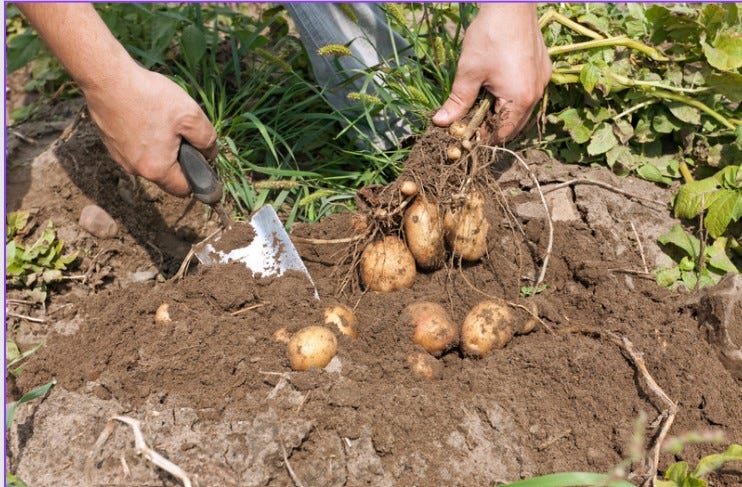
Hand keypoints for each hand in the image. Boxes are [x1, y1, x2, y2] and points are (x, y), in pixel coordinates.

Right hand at [83, 64, 216, 195]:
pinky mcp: (109, 143)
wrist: (107, 78)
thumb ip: (207, 139)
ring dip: (159, 146)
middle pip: (166, 174)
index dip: (196, 175)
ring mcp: (119, 157)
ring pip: (149, 160)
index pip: (183, 189)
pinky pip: (134, 148)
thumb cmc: (150, 97)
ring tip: (161, 119)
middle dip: (178, 158)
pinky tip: (144, 115)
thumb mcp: (190, 115)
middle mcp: (135, 170)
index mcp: (157, 169)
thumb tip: (210, 153)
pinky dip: (142, 137)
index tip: (199, 155)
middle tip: (180, 131)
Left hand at [432, 4, 551, 142]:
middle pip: (513, 125)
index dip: (482, 137)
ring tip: (481, 102)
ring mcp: (542, 81)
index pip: (502, 134)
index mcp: (520, 100)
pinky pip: (527, 92)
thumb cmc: (490, 37)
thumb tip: (441, 122)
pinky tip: (495, 86)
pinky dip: (512, 97)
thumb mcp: (468, 73)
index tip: (464, 133)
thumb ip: (458, 102)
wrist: (511, 5)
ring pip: (521, 110)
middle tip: (470, 119)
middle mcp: (536, 94)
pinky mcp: (542, 69)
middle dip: (492, 126)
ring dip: (502, 111)